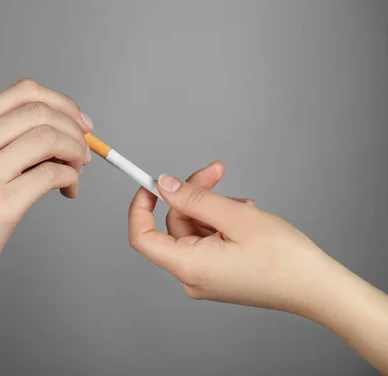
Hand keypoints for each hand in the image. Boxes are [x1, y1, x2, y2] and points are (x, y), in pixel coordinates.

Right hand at [0, 79, 93, 308]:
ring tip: (75, 174)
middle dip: (75, 129)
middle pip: (40, 111)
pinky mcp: (1, 206)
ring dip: (76, 153)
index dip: (62, 102)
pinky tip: (67, 190)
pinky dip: (71, 177)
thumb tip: (63, 132)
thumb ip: (7, 144)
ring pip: (49, 137)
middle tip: (84, 153)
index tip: (80, 123)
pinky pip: (52, 173)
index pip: (24, 91)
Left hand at [128, 162, 387, 372]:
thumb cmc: (284, 258)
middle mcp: (191, 276)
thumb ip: (194, 198)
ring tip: (242, 201)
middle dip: (192, 194)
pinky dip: (219, 223)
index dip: (141, 207)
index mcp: (189, 266)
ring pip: (193, 230)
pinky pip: (206, 241)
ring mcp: (205, 278)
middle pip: (174, 224)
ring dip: (212, 207)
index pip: (142, 237)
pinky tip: (243, 214)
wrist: (317, 288)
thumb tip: (164, 185)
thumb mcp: (235, 216)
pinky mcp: (217, 275)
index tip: (150, 184)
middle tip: (216, 171)